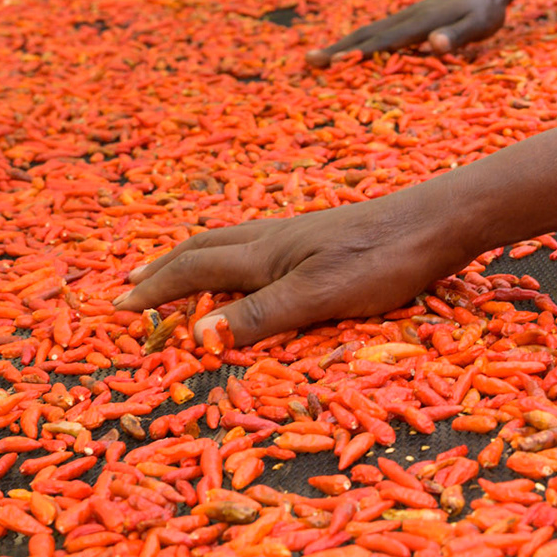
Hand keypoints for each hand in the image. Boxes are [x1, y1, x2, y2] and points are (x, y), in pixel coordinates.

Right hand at [114, 190, 478, 347]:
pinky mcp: (327, 238)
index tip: (115, 308)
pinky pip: (259, 246)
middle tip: (133, 286)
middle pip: (203, 247)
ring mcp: (302, 234)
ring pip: (231, 242)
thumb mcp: (319, 297)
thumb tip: (194, 335)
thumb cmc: (383, 260)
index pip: (193, 270)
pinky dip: (234, 258)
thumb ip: (259, 317)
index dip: (155, 291)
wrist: (441, 221)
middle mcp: (275, 238)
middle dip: (164, 268)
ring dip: (196, 259)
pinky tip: (253, 266)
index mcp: (265, 253)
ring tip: (178, 271)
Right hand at [305, 0, 548, 65]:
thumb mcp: (478, 26)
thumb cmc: (485, 13)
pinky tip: (349, 51)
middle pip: (366, 34)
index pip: (383, 41)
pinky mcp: (408, 19)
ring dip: (342, 45)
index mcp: (420, 23)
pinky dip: (359, 42)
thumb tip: (434, 45)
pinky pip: (378, 32)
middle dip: (337, 48)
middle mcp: (407, 18)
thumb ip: (457, 36)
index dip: (357, 53)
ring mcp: (405, 17)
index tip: (332, 62)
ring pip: (369, 32)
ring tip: (318, 57)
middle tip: (308, 61)